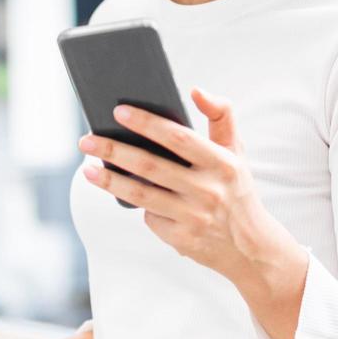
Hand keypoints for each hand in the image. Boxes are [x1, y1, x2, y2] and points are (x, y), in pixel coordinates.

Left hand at [78, 87, 291, 285]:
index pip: (178, 137)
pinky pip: (150, 217)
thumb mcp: (236, 152)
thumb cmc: (235, 190)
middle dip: (114, 151)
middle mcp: (208, 190)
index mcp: (222, 163)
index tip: (119, 111)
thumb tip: (196, 89)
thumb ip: (221, 116)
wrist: (251, 248)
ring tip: (88, 169)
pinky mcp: (182, 239)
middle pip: (150, 166)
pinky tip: (129, 196)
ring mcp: (194, 217)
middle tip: (86, 140)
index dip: (147, 123)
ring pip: (141, 195)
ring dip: (110, 181)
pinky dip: (139, 206)